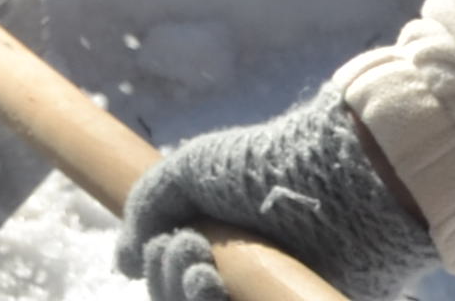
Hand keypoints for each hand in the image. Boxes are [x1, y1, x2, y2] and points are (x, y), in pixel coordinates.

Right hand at [115, 78, 435, 300]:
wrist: (332, 180)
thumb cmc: (263, 167)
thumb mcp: (188, 173)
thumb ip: (148, 212)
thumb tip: (122, 263)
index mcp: (222, 249)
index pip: (175, 286)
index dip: (163, 276)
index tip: (175, 245)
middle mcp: (245, 280)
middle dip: (170, 284)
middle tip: (191, 251)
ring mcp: (270, 297)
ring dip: (187, 299)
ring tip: (205, 272)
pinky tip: (218, 291)